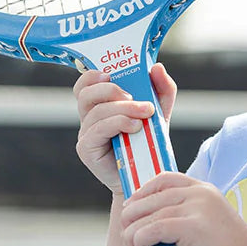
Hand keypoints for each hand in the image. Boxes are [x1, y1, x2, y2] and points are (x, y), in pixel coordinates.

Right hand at [74, 62, 177, 192]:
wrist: (146, 178)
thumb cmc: (149, 144)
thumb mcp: (159, 113)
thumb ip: (162, 90)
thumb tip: (157, 67)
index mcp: (99, 106)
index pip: (85, 84)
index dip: (91, 75)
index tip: (111, 72)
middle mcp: (88, 119)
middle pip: (85, 93)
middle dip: (110, 90)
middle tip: (134, 96)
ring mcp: (85, 134)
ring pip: (96, 111)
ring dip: (122, 108)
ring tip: (145, 113)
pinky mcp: (86, 149)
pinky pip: (98, 129)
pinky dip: (118, 123)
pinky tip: (136, 126)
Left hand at [119, 171, 246, 245]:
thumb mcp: (208, 224)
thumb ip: (186, 216)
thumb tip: (150, 225)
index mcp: (203, 189)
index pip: (163, 179)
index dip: (142, 193)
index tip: (131, 209)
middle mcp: (199, 193)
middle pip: (150, 197)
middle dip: (131, 217)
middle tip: (125, 236)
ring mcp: (196, 207)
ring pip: (147, 215)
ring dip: (132, 234)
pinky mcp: (191, 226)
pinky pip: (152, 229)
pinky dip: (140, 241)